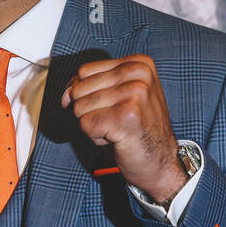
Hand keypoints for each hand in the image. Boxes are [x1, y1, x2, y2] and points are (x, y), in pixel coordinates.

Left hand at [60, 54, 186, 204]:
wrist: (160, 163)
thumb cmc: (135, 130)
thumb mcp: (114, 97)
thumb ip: (87, 87)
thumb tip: (65, 94)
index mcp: (138, 63)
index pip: (84, 72)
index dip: (89, 95)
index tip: (115, 107)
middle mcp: (139, 74)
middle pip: (79, 89)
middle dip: (90, 111)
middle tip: (117, 121)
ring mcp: (134, 93)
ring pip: (79, 108)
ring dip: (93, 125)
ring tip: (118, 129)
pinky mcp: (126, 115)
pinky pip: (85, 124)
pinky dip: (96, 137)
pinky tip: (118, 139)